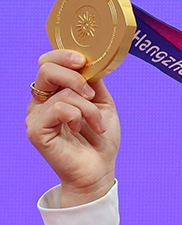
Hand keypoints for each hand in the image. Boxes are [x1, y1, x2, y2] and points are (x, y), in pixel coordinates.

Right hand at [26, 50, 120, 205]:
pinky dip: (79, 115)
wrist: (99, 169)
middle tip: (91, 93)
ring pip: (62, 92)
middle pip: (46, 68)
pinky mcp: (36, 130)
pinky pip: (59, 109)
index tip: (83, 60)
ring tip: (97, 124)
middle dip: (74, 75)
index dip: (63, 55)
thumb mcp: (102, 104)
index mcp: (55, 92)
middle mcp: (41, 101)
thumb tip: (91, 61)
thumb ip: (94, 82)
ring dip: (88, 107)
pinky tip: (82, 128)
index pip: (48, 62)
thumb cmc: (100, 138)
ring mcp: (36, 115)